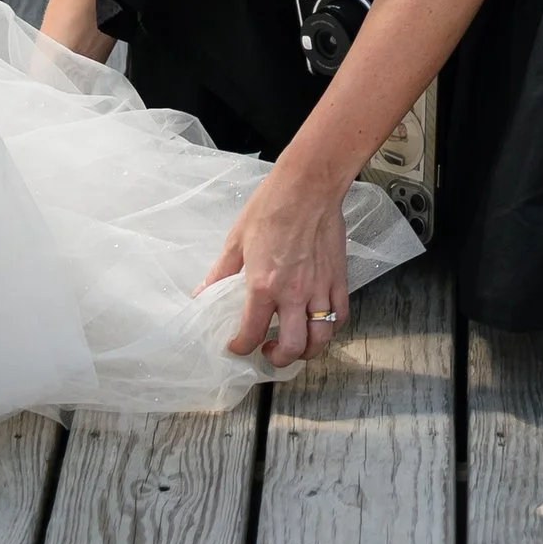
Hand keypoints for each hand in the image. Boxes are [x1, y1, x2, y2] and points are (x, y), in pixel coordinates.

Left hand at [204, 156, 351, 365]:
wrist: (308, 185)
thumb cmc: (272, 205)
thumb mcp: (236, 239)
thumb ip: (220, 273)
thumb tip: (202, 293)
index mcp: (264, 286)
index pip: (251, 333)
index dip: (241, 346)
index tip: (237, 345)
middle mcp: (294, 294)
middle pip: (292, 347)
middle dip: (278, 359)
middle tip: (269, 351)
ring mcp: (319, 288)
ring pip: (320, 339)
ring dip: (307, 351)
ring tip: (296, 344)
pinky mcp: (338, 278)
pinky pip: (340, 316)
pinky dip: (331, 328)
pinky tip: (319, 323)